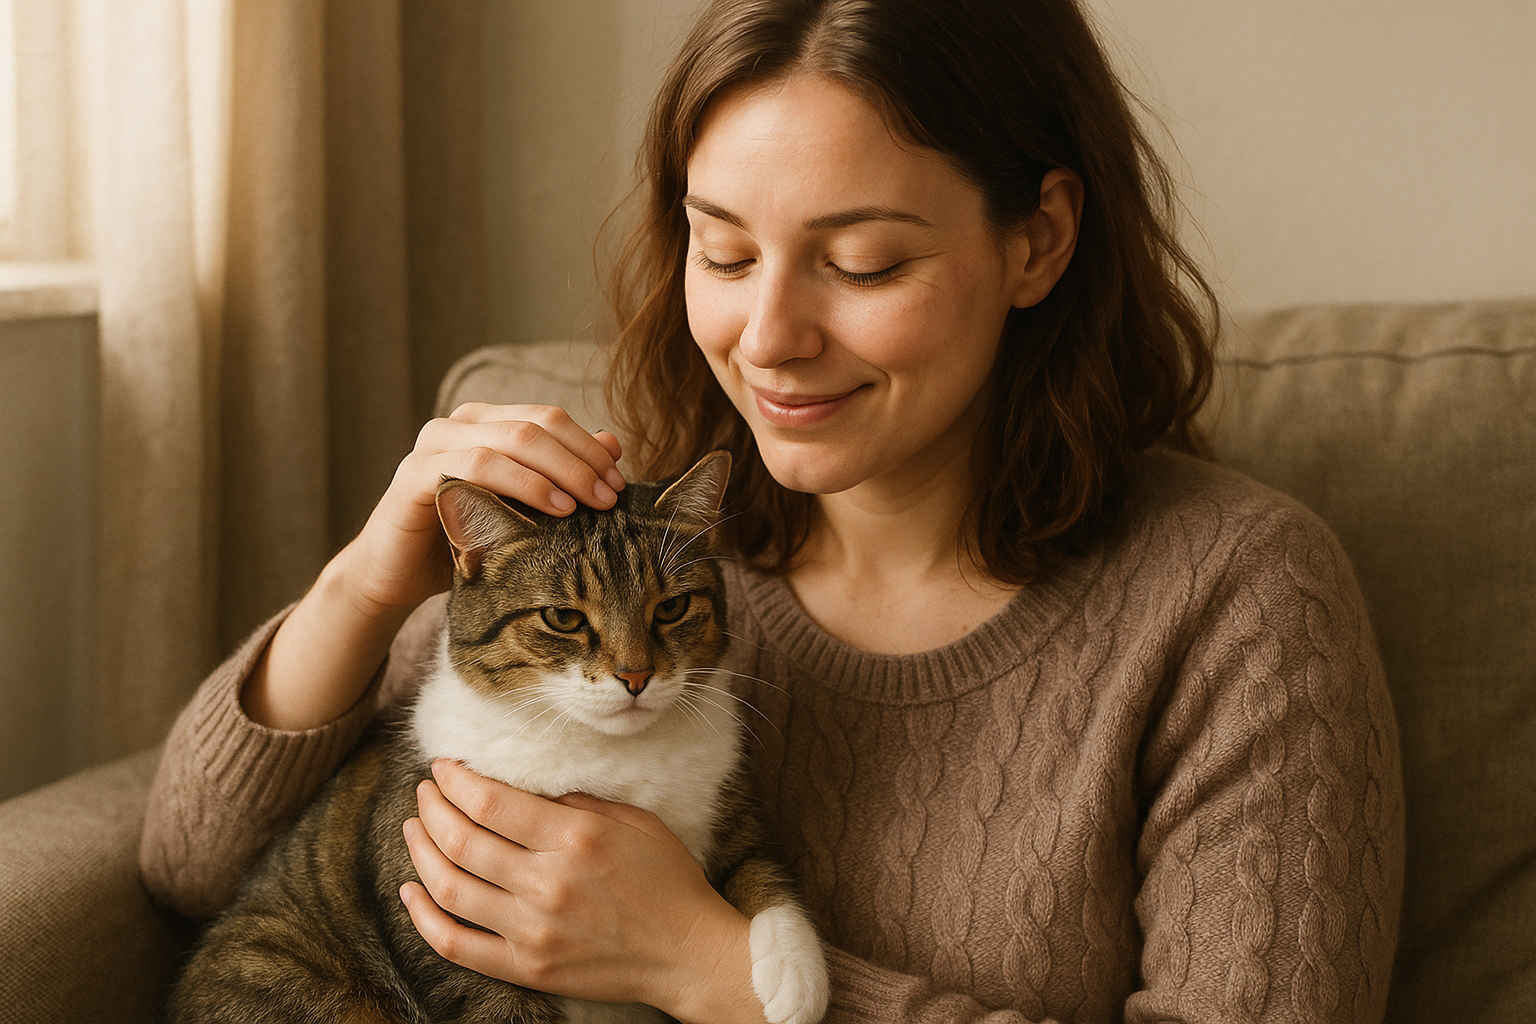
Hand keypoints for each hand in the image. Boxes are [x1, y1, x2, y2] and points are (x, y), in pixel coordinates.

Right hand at [349, 403, 625, 615]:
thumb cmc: (463, 539)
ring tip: (589, 504)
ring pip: (511, 439)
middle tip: (611, 496)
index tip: (619, 483)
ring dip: (560, 471)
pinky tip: (555, 509)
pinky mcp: (414, 474)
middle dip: (582, 460)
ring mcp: (433, 444)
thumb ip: (559, 473)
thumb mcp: (519, 507)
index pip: (548, 418)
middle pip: (536, 424)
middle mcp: (458, 423)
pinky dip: (523, 483)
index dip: (589, 447)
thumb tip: (612, 443)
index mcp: (485, 422)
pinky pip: (477, 466)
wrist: (396, 576)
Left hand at [401, 760, 766, 1023]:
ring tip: (414, 829)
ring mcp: (533, 930)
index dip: (456, 780)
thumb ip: (578, 803)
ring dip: (421, 853)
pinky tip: (411, 891)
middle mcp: (547, 884)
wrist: (688, 955)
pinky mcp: (526, 968)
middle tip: (425, 792)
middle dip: (433, 808)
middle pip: (462, 840)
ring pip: (450, 888)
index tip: (442, 767)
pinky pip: (456, 945)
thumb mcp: (635, 823)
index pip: (491, 802)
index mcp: (575, 839)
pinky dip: (423, 918)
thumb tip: (527, 790)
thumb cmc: (669, 882)